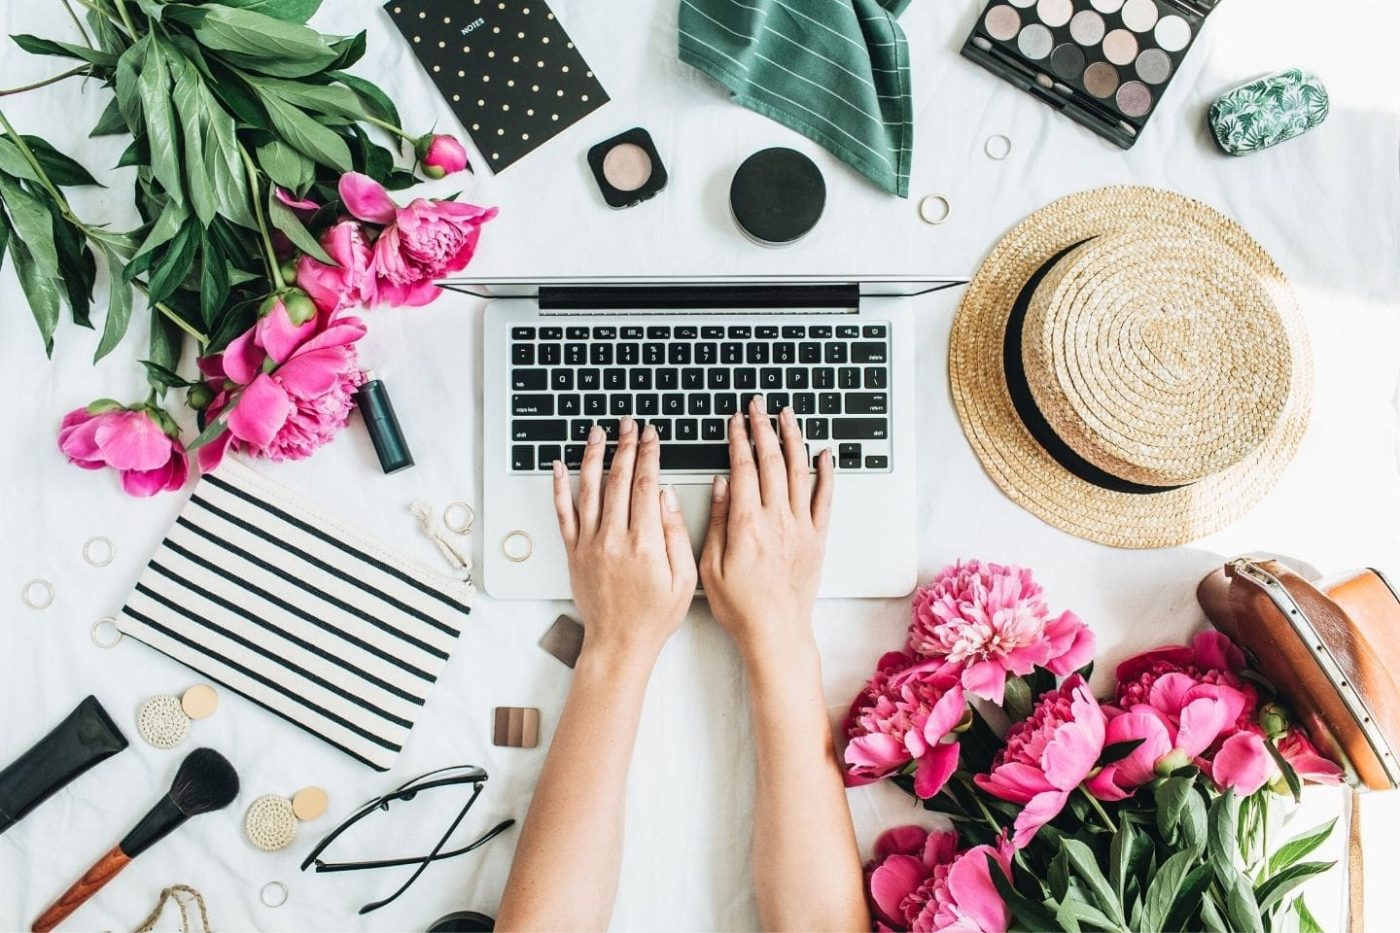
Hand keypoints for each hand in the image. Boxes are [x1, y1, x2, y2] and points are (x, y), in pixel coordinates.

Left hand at [553, 416, 696, 663]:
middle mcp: (613, 539)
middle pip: (618, 480)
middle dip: (625, 446)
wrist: (619, 643)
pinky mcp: (574, 552)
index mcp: (644, 543)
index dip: (649, 455)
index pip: (646, 485)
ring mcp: (590, 544)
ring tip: (597, 432)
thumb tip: (666, 496)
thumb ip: (675, 534)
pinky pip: (563, 513)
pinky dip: (559, 487)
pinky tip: (559, 466)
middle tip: (628, 424)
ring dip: (593, 456)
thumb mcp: (684, 579)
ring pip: (588, 489)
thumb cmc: (655, 616)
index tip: (651, 436)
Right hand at [701, 396, 833, 664]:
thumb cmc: (740, 606)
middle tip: (757, 406)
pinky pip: (824, 498)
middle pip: (771, 461)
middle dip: (763, 428)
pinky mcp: (817, 537)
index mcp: (747, 524)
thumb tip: (722, 484)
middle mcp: (777, 519)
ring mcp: (800, 526)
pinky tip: (823, 454)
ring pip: (798, 471)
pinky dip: (825, 473)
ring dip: (792, 439)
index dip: (738, 439)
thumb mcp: (710, 565)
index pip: (742, 468)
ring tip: (787, 416)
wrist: (776, 631)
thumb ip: (718, 521)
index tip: (734, 421)